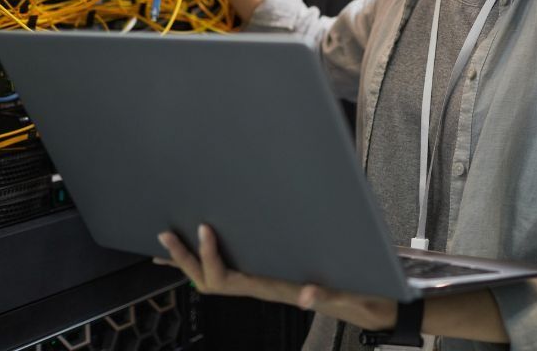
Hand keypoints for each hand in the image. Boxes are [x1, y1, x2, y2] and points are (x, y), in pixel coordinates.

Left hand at [155, 224, 398, 331]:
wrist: (369, 307)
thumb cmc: (358, 297)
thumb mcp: (347, 294)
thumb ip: (328, 295)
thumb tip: (308, 297)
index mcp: (273, 288)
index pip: (228, 278)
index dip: (211, 256)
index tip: (205, 229)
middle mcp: (262, 288)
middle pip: (209, 281)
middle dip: (185, 259)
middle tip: (167, 234)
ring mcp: (263, 285)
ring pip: (216, 279)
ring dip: (190, 261)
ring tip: (170, 244)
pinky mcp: (270, 280)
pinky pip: (231, 273)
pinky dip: (210, 261)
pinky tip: (203, 250)